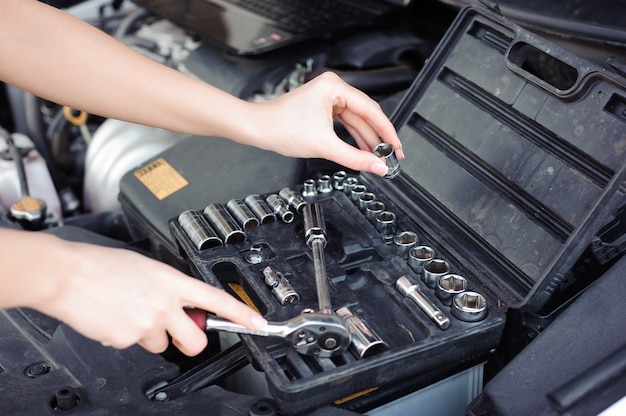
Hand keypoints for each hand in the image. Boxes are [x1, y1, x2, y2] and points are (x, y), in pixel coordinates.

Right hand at [31, 237, 265, 355]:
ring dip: (151, 335)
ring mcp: (146, 324)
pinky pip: (134, 344)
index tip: (257, 323)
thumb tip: (180, 305)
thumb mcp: (148, 267)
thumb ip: (170, 288)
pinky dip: (127, 335)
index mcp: (172, 281)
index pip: (216, 300)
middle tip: (177, 331)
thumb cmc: (102, 265)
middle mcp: (164, 305)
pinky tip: (114, 317)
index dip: (241, 314)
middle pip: (195, 340)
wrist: (67, 274)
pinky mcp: (126, 340)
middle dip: (190, 341)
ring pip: (161, 344)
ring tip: (130, 312)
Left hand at [250, 72, 403, 175]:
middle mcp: (332, 87)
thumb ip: (355, 158)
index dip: (387, 131)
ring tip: (377, 156)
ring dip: (365, 138)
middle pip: (365, 114)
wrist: (257, 128)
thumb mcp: (324, 146)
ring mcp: (326, 96)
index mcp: (334, 87)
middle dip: (377, 137)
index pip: (371, 110)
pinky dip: (352, 136)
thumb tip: (377, 166)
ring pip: (355, 119)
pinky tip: (361, 149)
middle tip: (390, 155)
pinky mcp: (321, 106)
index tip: (396, 147)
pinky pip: (344, 121)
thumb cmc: (281, 128)